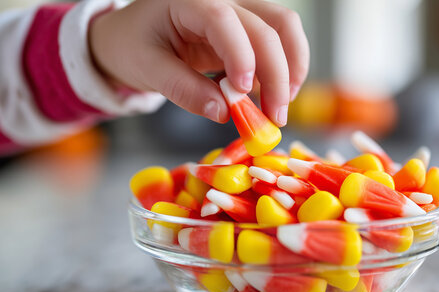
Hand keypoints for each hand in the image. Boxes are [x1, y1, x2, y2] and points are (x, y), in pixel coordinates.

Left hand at [89, 0, 309, 125]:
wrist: (132, 37)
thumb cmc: (134, 46)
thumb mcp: (148, 69)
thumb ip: (183, 89)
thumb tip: (224, 113)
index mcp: (189, 2)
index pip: (224, 21)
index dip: (241, 56)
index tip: (244, 93)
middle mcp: (222, 0)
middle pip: (268, 26)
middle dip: (278, 74)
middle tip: (275, 118)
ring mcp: (239, 12)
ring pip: (284, 27)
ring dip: (292, 68)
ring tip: (280, 107)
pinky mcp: (247, 31)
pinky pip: (279, 42)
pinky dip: (284, 70)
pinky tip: (271, 96)